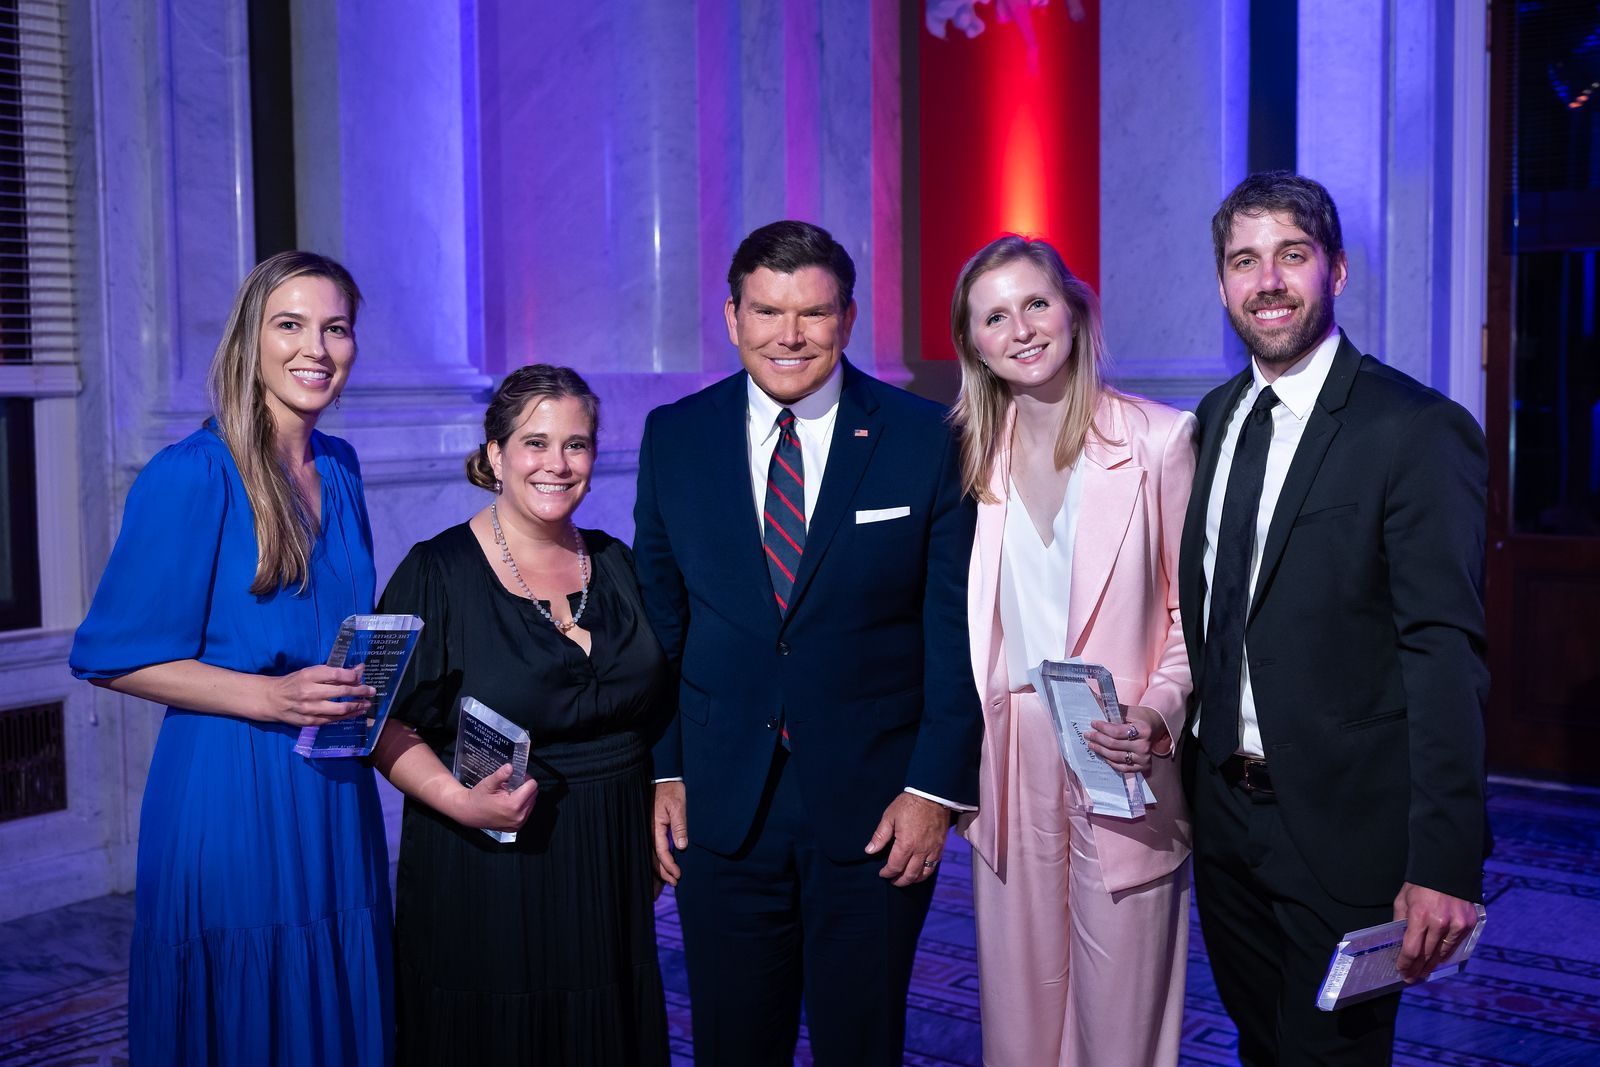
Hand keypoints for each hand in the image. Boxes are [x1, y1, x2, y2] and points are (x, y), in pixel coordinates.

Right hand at [257, 664, 373, 726]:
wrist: (271, 699)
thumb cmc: (294, 682)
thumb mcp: (310, 672)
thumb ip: (334, 671)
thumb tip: (359, 669)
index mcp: (308, 675)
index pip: (336, 674)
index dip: (353, 676)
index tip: (362, 676)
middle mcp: (309, 692)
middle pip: (341, 692)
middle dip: (360, 691)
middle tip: (372, 691)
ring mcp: (309, 709)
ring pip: (340, 709)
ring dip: (357, 706)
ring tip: (367, 704)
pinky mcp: (309, 722)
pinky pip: (333, 720)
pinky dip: (347, 716)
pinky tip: (356, 712)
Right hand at [450, 763, 537, 832]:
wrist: (468, 812)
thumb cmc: (477, 798)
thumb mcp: (488, 783)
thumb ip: (501, 775)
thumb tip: (510, 767)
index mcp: (513, 804)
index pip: (532, 786)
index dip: (526, 779)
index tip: (519, 778)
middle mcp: (518, 816)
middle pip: (533, 795)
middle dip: (525, 788)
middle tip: (513, 785)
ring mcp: (517, 823)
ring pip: (531, 804)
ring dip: (524, 797)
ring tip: (510, 794)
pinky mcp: (515, 827)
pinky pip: (526, 813)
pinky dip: (522, 807)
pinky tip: (510, 803)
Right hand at [652, 781, 687, 886]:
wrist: (664, 777)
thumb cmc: (672, 790)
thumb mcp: (678, 806)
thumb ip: (679, 826)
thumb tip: (681, 846)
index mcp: (654, 826)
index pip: (661, 852)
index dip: (669, 865)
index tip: (678, 875)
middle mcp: (649, 830)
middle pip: (653, 857)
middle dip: (663, 872)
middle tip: (675, 882)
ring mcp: (649, 829)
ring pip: (651, 854)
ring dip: (659, 868)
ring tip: (668, 880)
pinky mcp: (652, 828)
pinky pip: (653, 847)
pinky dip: (657, 859)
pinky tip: (662, 866)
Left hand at [865, 793, 950, 886]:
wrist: (932, 794)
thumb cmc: (909, 804)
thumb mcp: (889, 817)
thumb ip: (880, 836)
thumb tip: (869, 850)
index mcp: (906, 844)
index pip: (895, 866)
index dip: (887, 873)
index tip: (882, 873)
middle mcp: (921, 850)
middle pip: (910, 875)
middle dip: (899, 881)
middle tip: (893, 881)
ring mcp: (932, 849)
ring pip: (924, 873)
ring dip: (913, 880)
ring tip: (906, 879)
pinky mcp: (940, 846)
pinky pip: (934, 865)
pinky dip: (926, 872)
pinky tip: (920, 871)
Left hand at [1087, 705, 1167, 775]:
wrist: (1155, 728)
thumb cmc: (1139, 718)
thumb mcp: (1129, 711)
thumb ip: (1112, 709)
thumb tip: (1093, 700)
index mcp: (1143, 730)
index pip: (1117, 731)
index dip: (1102, 728)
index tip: (1093, 723)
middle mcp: (1145, 746)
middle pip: (1114, 745)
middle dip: (1098, 739)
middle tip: (1088, 735)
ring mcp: (1144, 758)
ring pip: (1116, 757)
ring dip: (1100, 751)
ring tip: (1091, 745)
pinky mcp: (1142, 767)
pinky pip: (1121, 768)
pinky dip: (1110, 762)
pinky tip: (1102, 755)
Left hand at [1393, 882, 1477, 980]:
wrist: (1447, 868)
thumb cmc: (1420, 885)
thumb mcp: (1403, 900)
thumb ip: (1401, 922)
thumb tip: (1399, 943)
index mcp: (1420, 915)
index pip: (1412, 949)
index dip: (1406, 963)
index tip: (1401, 971)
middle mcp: (1440, 922)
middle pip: (1427, 955)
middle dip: (1418, 968)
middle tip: (1411, 977)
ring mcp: (1457, 924)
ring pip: (1443, 953)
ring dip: (1432, 965)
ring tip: (1423, 972)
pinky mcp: (1468, 923)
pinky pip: (1455, 944)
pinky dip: (1446, 953)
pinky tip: (1438, 959)